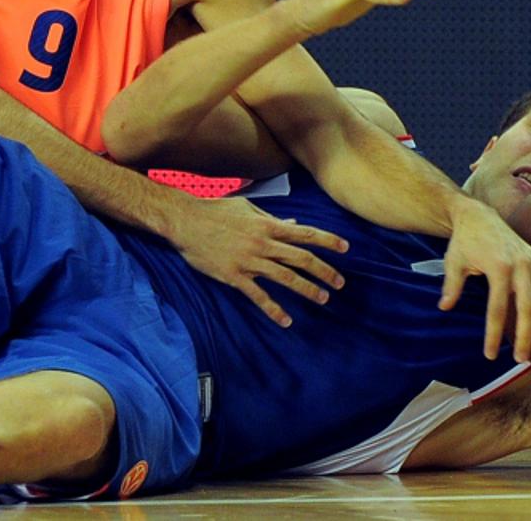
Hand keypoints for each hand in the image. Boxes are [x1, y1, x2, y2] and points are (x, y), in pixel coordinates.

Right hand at [163, 195, 348, 327]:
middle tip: (340, 283)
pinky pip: (258, 296)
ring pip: (285, 278)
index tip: (346, 248)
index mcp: (267, 225)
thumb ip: (271, 218)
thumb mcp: (247, 209)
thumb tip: (293, 224)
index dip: (327, 240)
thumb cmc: (216, 210)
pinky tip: (286, 320)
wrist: (185, 220)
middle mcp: (263, 243)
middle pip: (301, 258)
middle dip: (324, 271)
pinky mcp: (234, 276)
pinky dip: (273, 309)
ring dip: (307, 289)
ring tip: (323, 299)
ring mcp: (249, 261)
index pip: (305, 233)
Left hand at [439, 197, 530, 362]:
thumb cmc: (464, 240)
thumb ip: (452, 286)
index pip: (497, 309)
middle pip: (527, 308)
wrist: (478, 214)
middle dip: (526, 336)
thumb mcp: (453, 262)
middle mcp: (521, 267)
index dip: (494, 334)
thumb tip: (444, 308)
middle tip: (521, 360)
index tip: (490, 354)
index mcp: (499, 268)